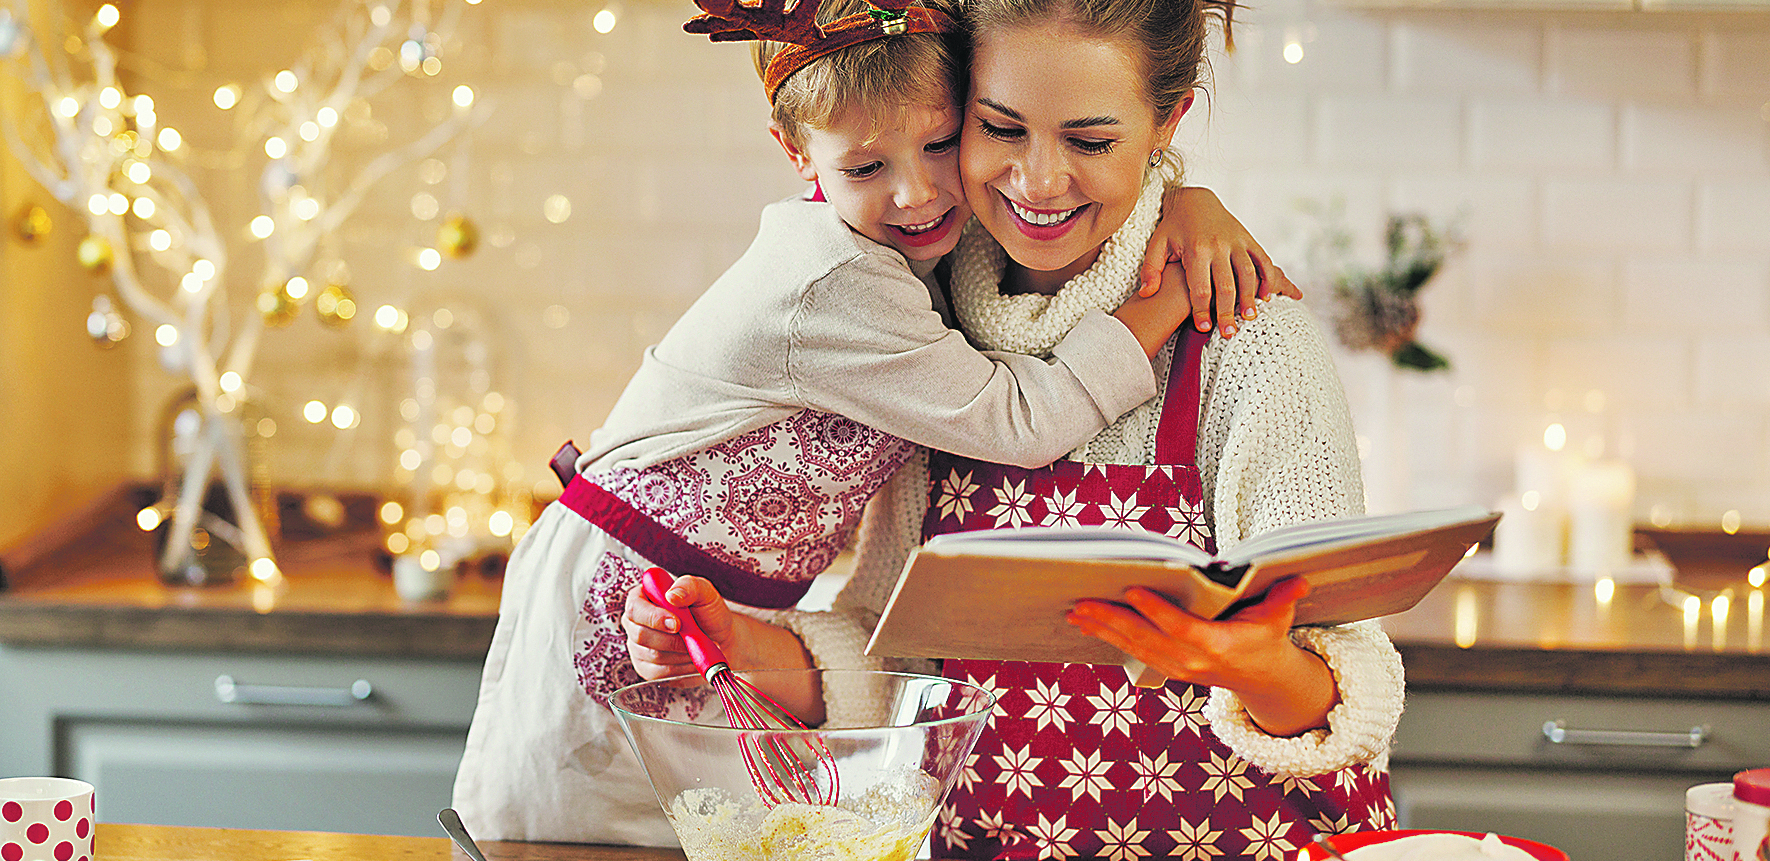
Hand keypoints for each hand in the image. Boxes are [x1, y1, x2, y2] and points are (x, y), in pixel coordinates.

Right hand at [623, 573, 749, 681]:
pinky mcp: (646, 668)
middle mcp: (635, 622)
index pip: (634, 608)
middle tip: (693, 636)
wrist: (720, 639)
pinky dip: (681, 667)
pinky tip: (690, 657)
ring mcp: (638, 646)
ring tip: (695, 643)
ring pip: (652, 655)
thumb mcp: (704, 592)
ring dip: (681, 652)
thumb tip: (672, 595)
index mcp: (643, 597)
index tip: (677, 623)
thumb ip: (689, 586)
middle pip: (640, 635)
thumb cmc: (708, 613)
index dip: (653, 617)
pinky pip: (659, 673)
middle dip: (672, 638)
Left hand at [1065, 577, 1336, 736]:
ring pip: (1132, 647)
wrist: (1261, 679)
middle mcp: (1191, 660)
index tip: (1132, 589)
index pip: (1180, 627)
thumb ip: (1284, 598)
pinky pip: (1132, 652)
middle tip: (1081, 601)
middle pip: (1145, 638)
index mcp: (1217, 646)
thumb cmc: (1266, 639)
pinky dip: (1108, 637)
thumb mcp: (1278, 619)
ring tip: (1074, 611)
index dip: (1155, 610)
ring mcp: (1176, 667)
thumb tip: (1300, 578)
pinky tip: (1086, 623)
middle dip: (1111, 619)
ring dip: (1102, 629)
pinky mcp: (1167, 668)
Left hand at [1140, 186, 1302, 338]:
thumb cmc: (1173, 226)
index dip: (1202, 311)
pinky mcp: (1247, 238)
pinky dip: (1267, 277)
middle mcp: (1218, 246)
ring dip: (1250, 297)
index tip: (1203, 329)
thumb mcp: (1157, 244)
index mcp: (1196, 250)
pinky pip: (1262, 259)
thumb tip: (1147, 293)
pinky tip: (1266, 296)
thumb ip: (1151, 269)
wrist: (1194, 198)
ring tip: (1250, 318)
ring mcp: (1236, 242)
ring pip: (1248, 273)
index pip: (1200, 288)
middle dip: (1227, 312)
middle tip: (1229, 333)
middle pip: (1226, 286)